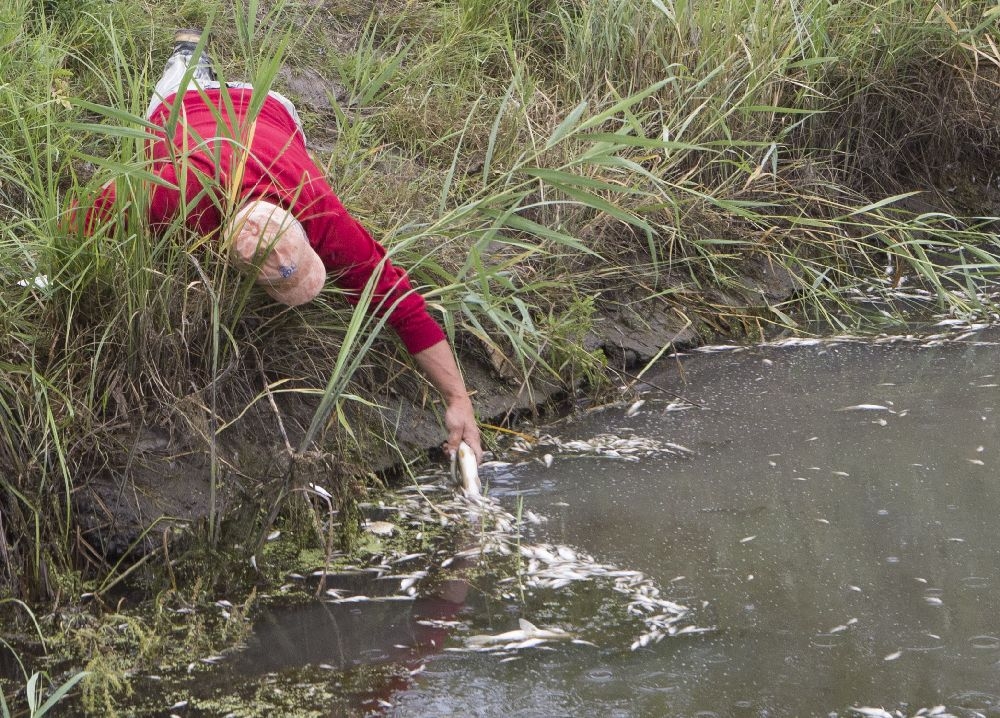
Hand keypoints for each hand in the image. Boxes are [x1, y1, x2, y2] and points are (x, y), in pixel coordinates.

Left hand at [412, 340, 482, 464]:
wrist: (458, 400)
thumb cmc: (458, 413)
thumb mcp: (454, 428)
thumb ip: (453, 442)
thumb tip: (452, 456)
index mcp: (474, 439)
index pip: (478, 457)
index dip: (473, 466)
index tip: (464, 471)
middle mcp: (473, 439)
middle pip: (470, 455)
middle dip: (459, 459)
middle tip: (448, 456)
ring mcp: (469, 437)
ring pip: (464, 450)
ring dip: (454, 452)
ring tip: (445, 449)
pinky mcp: (464, 434)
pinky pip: (460, 445)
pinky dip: (453, 447)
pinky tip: (446, 444)